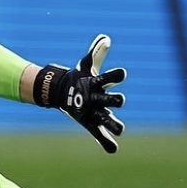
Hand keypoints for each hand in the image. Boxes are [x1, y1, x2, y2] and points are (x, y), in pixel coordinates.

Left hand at [33, 35, 126, 153]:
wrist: (65, 92)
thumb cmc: (80, 77)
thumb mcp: (85, 64)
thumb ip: (95, 52)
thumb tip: (106, 38)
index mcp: (100, 83)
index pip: (111, 78)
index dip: (116, 76)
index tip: (122, 74)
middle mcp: (101, 98)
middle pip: (113, 100)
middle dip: (116, 100)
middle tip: (121, 100)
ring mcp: (97, 111)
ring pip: (109, 119)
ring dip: (115, 125)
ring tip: (121, 130)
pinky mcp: (90, 123)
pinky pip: (99, 134)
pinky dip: (106, 142)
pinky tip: (112, 149)